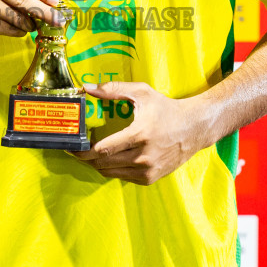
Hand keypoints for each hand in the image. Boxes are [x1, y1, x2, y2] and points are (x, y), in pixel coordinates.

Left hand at [70, 81, 210, 185]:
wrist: (194, 128)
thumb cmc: (166, 108)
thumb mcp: (141, 93)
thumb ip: (113, 89)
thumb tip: (87, 87)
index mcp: (139, 134)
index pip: (103, 149)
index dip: (83, 150)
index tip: (72, 147)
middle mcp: (144, 156)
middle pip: (103, 163)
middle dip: (86, 158)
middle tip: (78, 151)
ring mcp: (148, 170)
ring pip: (111, 173)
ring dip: (98, 165)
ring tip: (92, 154)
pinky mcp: (151, 178)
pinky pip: (123, 177)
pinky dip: (113, 169)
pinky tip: (111, 159)